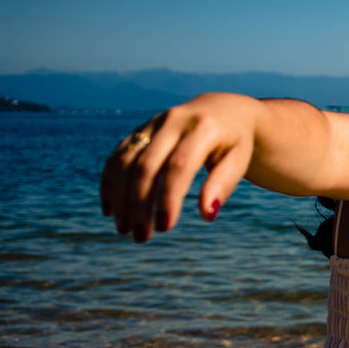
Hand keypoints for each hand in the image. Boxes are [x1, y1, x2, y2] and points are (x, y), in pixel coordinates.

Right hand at [100, 94, 257, 242]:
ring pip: (126, 162)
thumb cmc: (234, 142)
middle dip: (140, 205)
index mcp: (203, 127)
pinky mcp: (140, 130)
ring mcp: (153, 123)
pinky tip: (111, 210)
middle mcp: (173, 121)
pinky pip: (117, 156)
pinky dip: (110, 183)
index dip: (169, 198)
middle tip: (142, 237)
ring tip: (125, 229)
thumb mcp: (238, 161)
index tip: (165, 228)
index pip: (179, 166)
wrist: (223, 110)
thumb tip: (207, 214)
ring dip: (121, 198)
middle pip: (147, 166)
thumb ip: (223, 184)